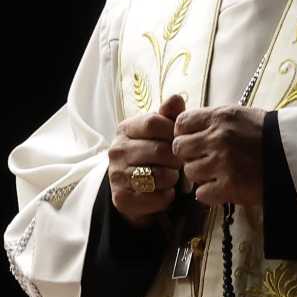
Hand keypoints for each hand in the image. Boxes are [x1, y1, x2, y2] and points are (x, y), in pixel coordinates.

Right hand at [108, 93, 186, 227]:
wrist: (132, 188)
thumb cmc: (151, 153)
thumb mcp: (159, 132)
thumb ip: (168, 116)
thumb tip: (177, 98)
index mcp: (125, 129)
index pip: (153, 122)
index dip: (172, 131)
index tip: (179, 140)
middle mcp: (117, 150)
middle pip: (159, 151)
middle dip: (176, 159)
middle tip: (179, 163)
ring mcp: (117, 175)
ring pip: (159, 175)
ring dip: (172, 178)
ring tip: (171, 177)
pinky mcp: (122, 198)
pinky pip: (156, 197)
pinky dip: (167, 196)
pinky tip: (164, 191)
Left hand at [171, 105, 264, 206]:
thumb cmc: (269, 134)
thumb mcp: (241, 116)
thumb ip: (214, 120)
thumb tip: (187, 128)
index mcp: (221, 117)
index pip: (181, 123)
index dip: (183, 134)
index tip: (193, 140)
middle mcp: (218, 138)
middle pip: (180, 148)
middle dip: (189, 155)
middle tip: (203, 159)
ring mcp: (223, 163)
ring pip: (189, 172)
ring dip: (200, 176)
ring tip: (217, 174)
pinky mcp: (230, 186)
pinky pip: (202, 194)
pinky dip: (210, 194)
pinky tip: (222, 189)